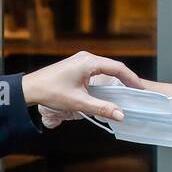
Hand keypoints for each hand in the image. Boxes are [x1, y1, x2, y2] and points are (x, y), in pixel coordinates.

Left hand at [21, 51, 142, 123]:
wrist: (30, 88)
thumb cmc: (51, 92)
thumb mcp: (78, 102)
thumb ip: (102, 108)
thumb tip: (121, 114)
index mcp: (89, 62)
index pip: (117, 68)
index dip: (131, 79)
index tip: (141, 89)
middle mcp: (86, 57)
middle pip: (113, 66)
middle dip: (126, 79)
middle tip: (137, 91)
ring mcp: (81, 60)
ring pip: (105, 68)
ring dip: (115, 79)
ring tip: (126, 91)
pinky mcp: (77, 65)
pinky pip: (96, 70)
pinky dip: (105, 79)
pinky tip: (109, 89)